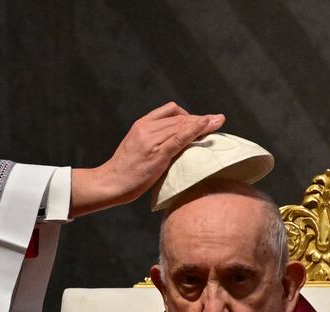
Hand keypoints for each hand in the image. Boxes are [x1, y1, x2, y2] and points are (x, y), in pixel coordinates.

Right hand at [70, 103, 224, 216]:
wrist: (111, 182)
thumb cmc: (125, 171)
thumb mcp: (137, 148)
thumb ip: (153, 141)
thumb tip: (173, 145)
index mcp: (141, 124)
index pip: (170, 110)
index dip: (189, 114)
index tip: (202, 120)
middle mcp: (147, 127)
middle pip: (180, 117)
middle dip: (200, 118)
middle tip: (217, 120)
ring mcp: (152, 139)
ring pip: (183, 125)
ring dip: (203, 122)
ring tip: (219, 122)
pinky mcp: (158, 153)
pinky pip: (181, 137)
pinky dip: (197, 129)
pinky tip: (208, 125)